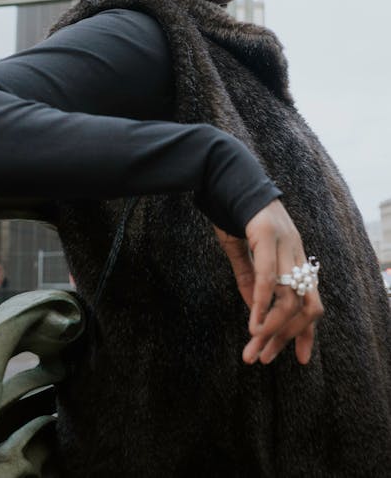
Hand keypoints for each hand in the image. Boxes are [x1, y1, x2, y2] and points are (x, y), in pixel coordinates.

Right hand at [214, 199, 323, 364]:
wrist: (224, 174)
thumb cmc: (232, 210)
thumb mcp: (242, 250)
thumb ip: (250, 279)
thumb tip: (256, 310)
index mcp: (294, 254)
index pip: (309, 300)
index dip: (305, 332)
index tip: (297, 358)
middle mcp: (296, 251)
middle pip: (307, 305)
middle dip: (288, 337)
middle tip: (266, 359)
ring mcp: (284, 243)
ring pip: (290, 297)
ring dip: (273, 328)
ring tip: (255, 347)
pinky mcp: (267, 235)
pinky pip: (269, 278)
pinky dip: (263, 305)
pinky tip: (254, 324)